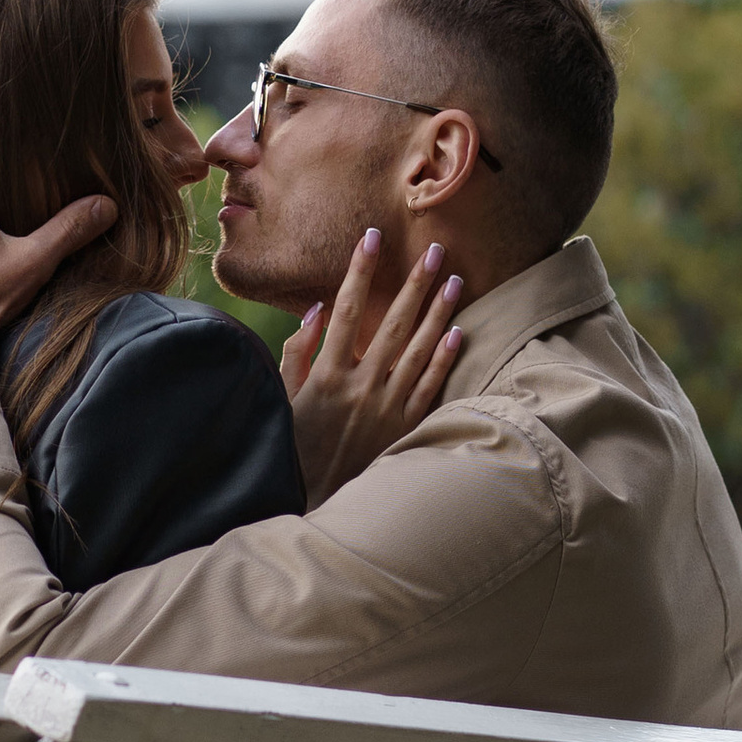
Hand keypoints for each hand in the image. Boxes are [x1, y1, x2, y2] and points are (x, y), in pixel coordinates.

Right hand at [279, 231, 461, 509]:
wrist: (316, 503)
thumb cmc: (293, 448)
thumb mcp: (282, 399)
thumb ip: (297, 352)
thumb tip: (317, 308)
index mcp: (327, 376)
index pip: (347, 310)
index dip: (360, 271)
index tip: (371, 238)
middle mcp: (361, 388)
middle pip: (393, 324)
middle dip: (415, 284)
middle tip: (434, 250)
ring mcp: (387, 409)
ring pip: (419, 350)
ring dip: (439, 313)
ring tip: (454, 280)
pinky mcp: (405, 429)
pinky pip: (430, 387)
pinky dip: (444, 359)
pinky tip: (459, 332)